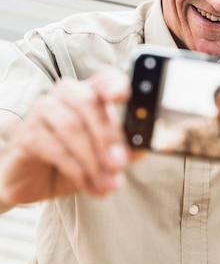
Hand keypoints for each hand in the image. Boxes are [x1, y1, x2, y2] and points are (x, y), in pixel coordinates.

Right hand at [0, 68, 132, 206]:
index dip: (114, 84)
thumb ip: (128, 147)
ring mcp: (44, 110)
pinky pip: (57, 149)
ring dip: (94, 160)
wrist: (35, 182)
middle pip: (90, 103)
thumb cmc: (75, 160)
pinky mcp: (28, 134)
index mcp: (90, 92)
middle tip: (120, 164)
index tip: (123, 97)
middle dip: (108, 136)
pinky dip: (77, 170)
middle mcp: (66, 94)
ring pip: (73, 128)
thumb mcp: (106, 156)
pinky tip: (88, 185)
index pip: (105, 78)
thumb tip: (147, 144)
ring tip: (106, 184)